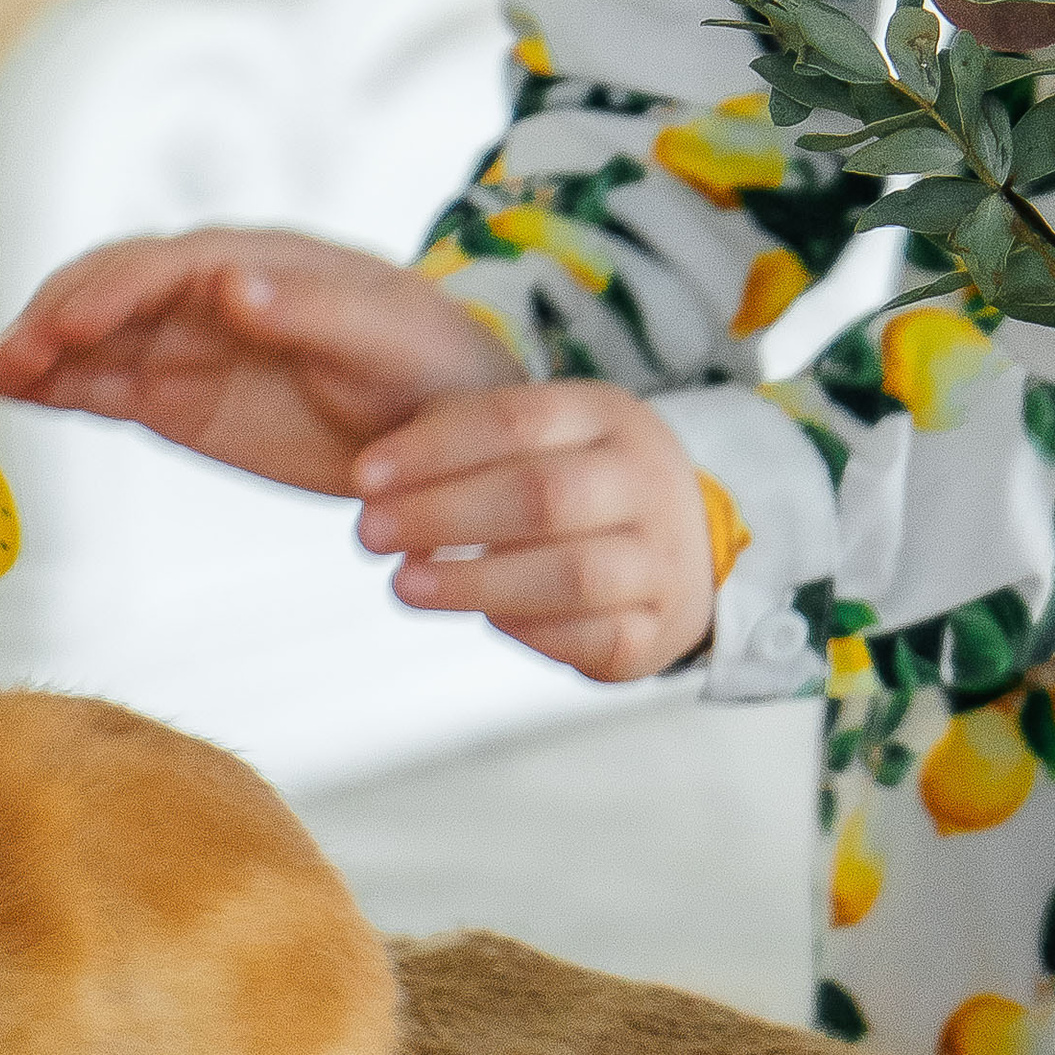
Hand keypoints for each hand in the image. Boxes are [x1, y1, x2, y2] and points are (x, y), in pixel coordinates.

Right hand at [0, 230, 513, 498]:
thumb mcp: (388, 339)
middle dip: (57, 316)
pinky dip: (55, 386)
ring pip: (93, 337)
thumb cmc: (431, 366)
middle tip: (10, 359)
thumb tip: (228, 277)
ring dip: (40, 348)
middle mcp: (208, 293)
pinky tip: (10, 389)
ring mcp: (186, 345)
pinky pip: (103, 385)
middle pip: (111, 288)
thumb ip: (311, 310)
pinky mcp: (176, 399)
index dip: (111, 293)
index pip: (165, 265)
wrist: (449, 424)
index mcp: (257, 261)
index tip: (66, 328)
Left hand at [354, 382, 715, 685]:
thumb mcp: (547, 434)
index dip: (432, 448)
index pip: (515, 419)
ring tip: (403, 585)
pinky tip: (482, 617)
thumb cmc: (581, 482)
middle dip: (443, 514)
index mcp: (610, 416)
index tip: (363, 476)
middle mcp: (647, 481)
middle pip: (541, 495)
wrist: (691, 545)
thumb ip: (468, 440)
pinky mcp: (657, 631)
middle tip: (369, 533)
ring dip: (474, 582)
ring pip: (569, 575)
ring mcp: (661, 559)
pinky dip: (528, 629)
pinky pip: (590, 638)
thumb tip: (378, 476)